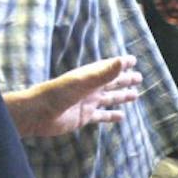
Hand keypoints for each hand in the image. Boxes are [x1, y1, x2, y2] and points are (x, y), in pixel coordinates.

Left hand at [18, 56, 139, 137]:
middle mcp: (90, 88)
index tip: (133, 60)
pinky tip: (121, 117)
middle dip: (125, 80)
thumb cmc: (57, 93)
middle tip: (139, 77)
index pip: (109, 68)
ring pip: (109, 98)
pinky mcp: (84, 117)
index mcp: (89, 76)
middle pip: (111, 82)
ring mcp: (87, 103)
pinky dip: (112, 116)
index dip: (121, 64)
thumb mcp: (83, 82)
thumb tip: (122, 61)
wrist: (38, 113)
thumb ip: (103, 73)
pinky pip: (101, 116)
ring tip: (135, 96)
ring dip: (121, 97)